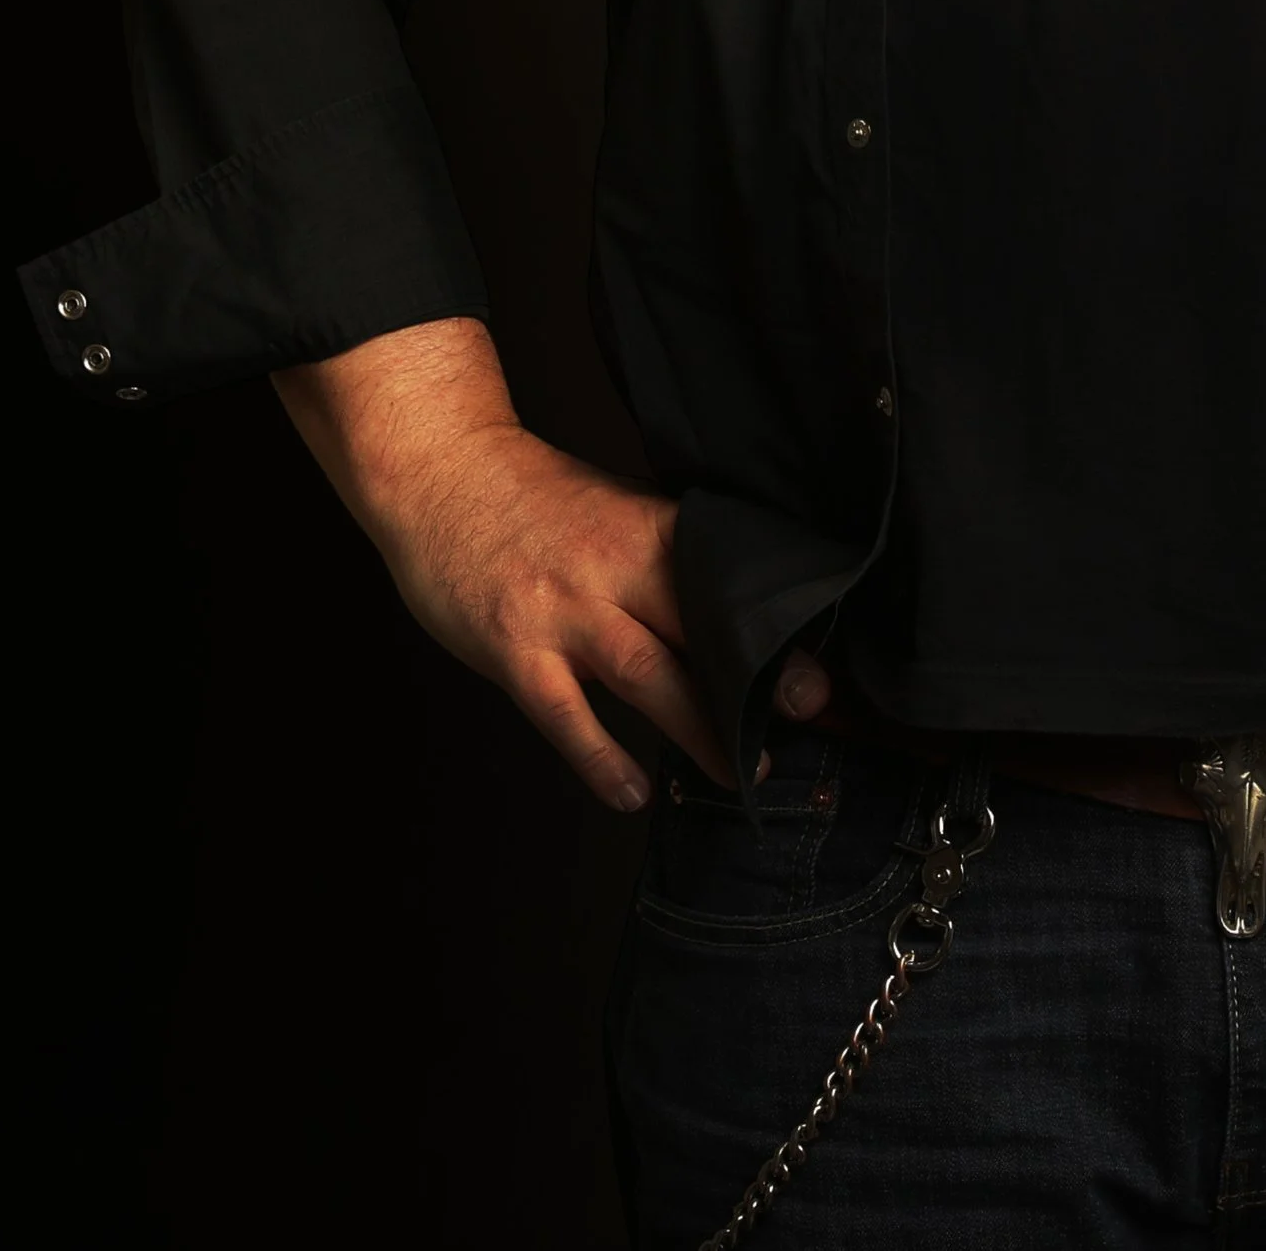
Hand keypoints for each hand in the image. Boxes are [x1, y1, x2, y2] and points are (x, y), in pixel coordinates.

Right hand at [274, 317, 776, 811]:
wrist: (441, 472)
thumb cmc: (533, 501)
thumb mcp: (612, 513)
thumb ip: (664, 562)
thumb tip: (730, 616)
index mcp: (648, 529)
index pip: (727, 578)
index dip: (779, 624)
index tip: (824, 667)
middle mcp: (613, 567)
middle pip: (700, 625)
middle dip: (758, 676)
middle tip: (805, 718)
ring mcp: (562, 609)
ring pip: (645, 674)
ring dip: (697, 728)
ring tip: (738, 773)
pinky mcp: (513, 647)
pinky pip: (563, 713)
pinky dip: (600, 757)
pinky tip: (631, 793)